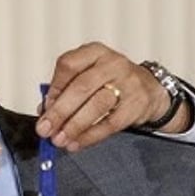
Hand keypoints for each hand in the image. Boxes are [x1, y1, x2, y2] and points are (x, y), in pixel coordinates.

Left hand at [35, 41, 189, 150]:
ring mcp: (127, 83)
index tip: (44, 107)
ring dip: (74, 126)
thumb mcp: (90, 75)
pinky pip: (110, 123)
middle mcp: (112, 64)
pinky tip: (77, 143)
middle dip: (60, 111)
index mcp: (95, 52)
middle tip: (45, 129)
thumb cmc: (112, 81)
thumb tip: (44, 111)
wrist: (149, 88)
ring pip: (96, 105)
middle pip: (81, 87)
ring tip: (60, 139)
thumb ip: (66, 90)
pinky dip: (90, 136)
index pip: (68, 65)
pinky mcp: (136, 104)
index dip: (54, 88)